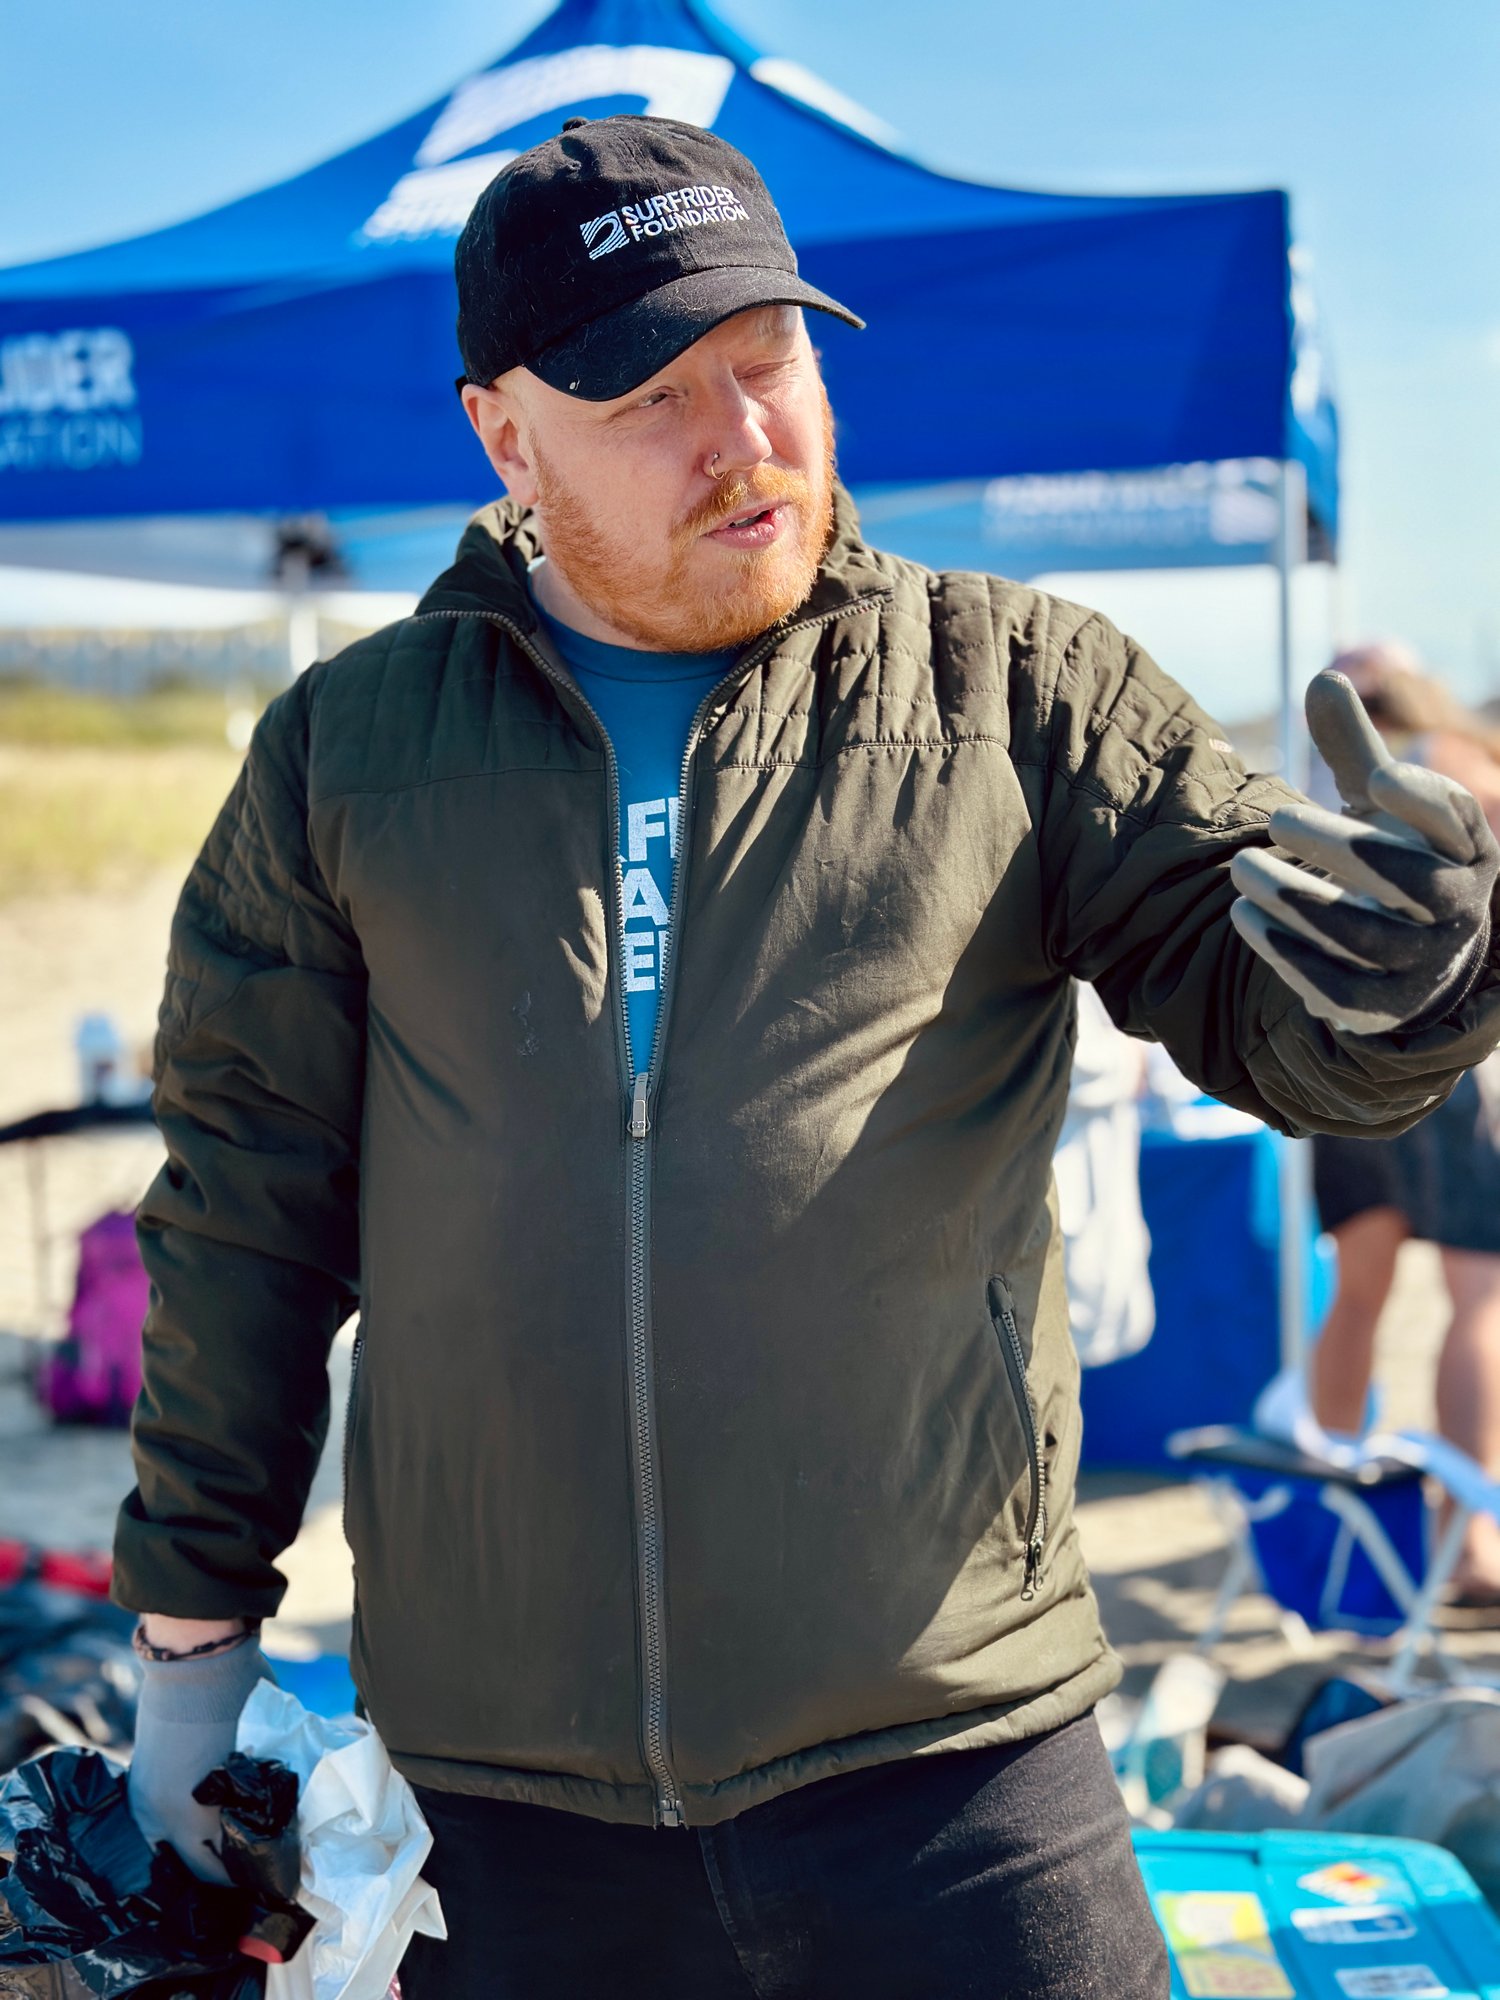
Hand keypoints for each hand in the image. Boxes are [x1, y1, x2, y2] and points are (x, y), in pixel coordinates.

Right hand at [128, 1633, 271, 1881]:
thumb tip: (284, 1820)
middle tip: (254, 1861)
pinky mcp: (138, 1777)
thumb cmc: (240, 1696)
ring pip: (172, 1845)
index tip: (273, 1874)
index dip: (248, 1876)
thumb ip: (263, 1795)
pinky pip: (160, 1819)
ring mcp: (143, 1797)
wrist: (193, 1651)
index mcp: (190, 1817)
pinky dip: (183, 1824)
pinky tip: (206, 1817)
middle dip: (223, 1865)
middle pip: (192, 1865)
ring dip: (199, 1845)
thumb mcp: (262, 1754)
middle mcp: (158, 1817)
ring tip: (232, 1841)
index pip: (219, 1873)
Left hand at [1230, 670, 1498, 1034]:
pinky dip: (1290, 955)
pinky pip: (1341, 990)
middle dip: (1345, 851)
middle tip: (1278, 819)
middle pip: (1413, 884)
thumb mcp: (1379, 803)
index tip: (1376, 775)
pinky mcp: (1384, 1005)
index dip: (1425, 799)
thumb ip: (1354, 747)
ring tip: (1241, 869)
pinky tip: (1245, 918)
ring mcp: (1426, 962)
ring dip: (1299, 903)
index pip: (1458, 823)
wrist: (1411, 949)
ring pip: (1368, 940)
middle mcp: (1460, 908)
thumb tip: (1323, 676)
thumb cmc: (1395, 855)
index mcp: (1469, 849)